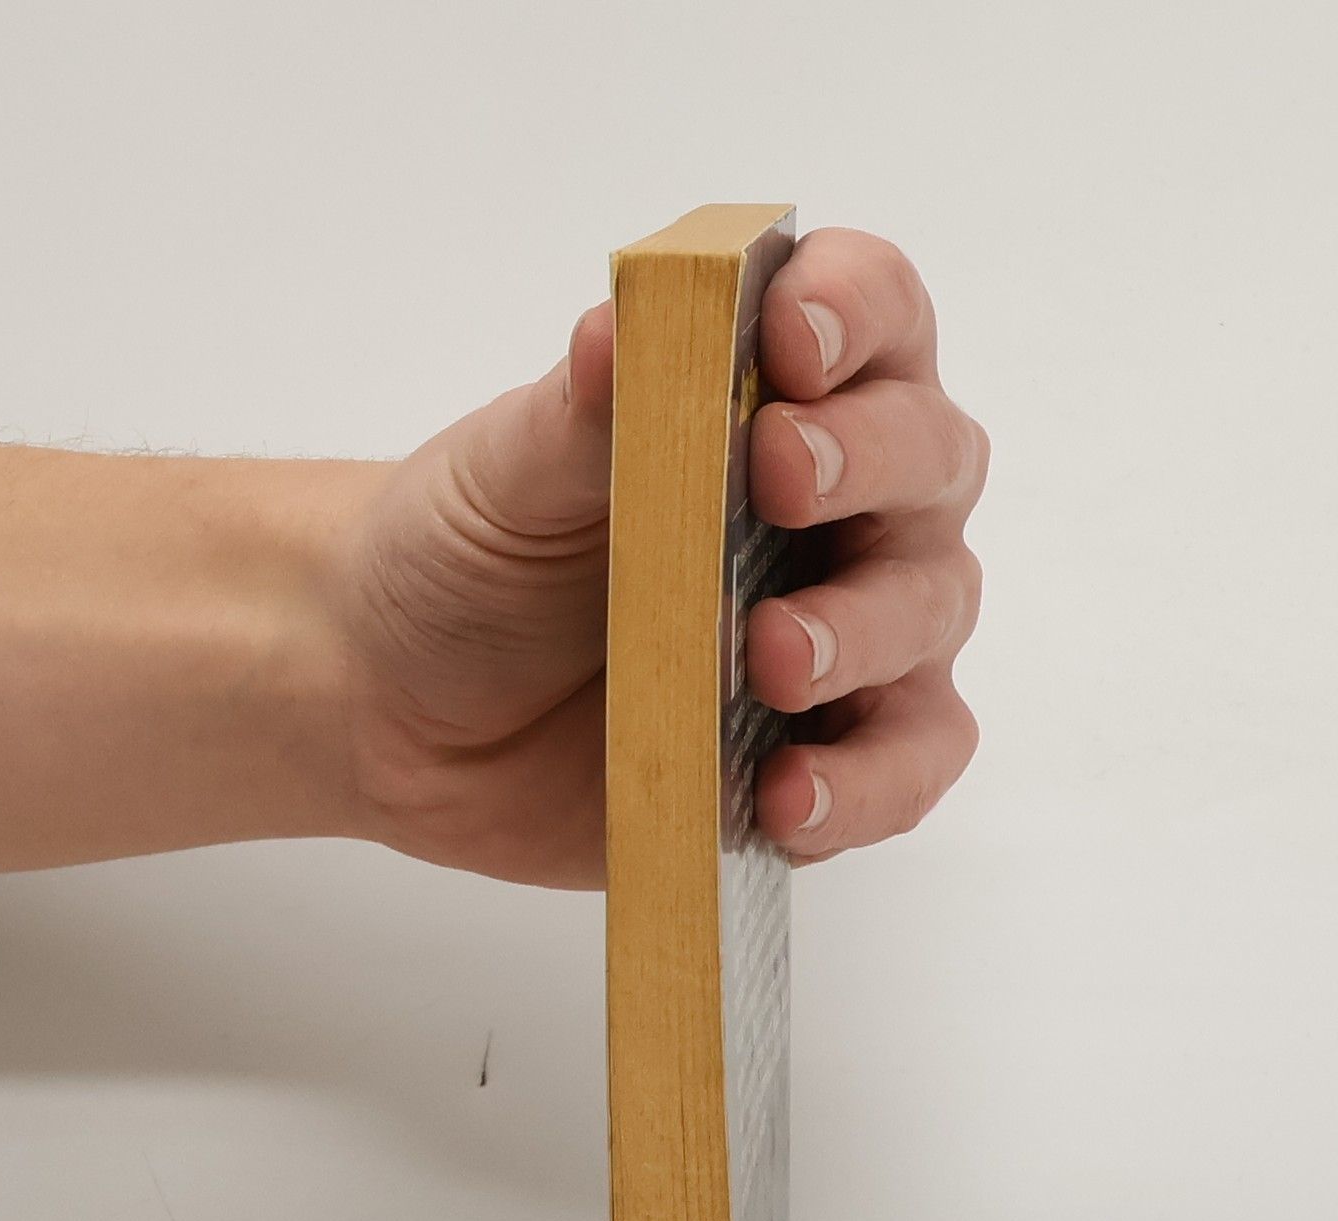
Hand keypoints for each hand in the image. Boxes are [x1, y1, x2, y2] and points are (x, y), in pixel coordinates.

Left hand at [340, 228, 988, 888]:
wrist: (408, 707)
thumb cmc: (474, 557)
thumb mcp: (502, 478)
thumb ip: (577, 416)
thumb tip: (619, 330)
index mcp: (782, 388)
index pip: (870, 307)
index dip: (853, 308)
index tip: (790, 339)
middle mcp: (849, 501)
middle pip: (929, 455)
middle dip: (869, 462)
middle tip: (781, 482)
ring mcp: (854, 631)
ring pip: (928, 613)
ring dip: (864, 631)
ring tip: (773, 661)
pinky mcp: (835, 754)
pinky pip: (905, 767)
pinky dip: (866, 784)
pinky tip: (791, 795)